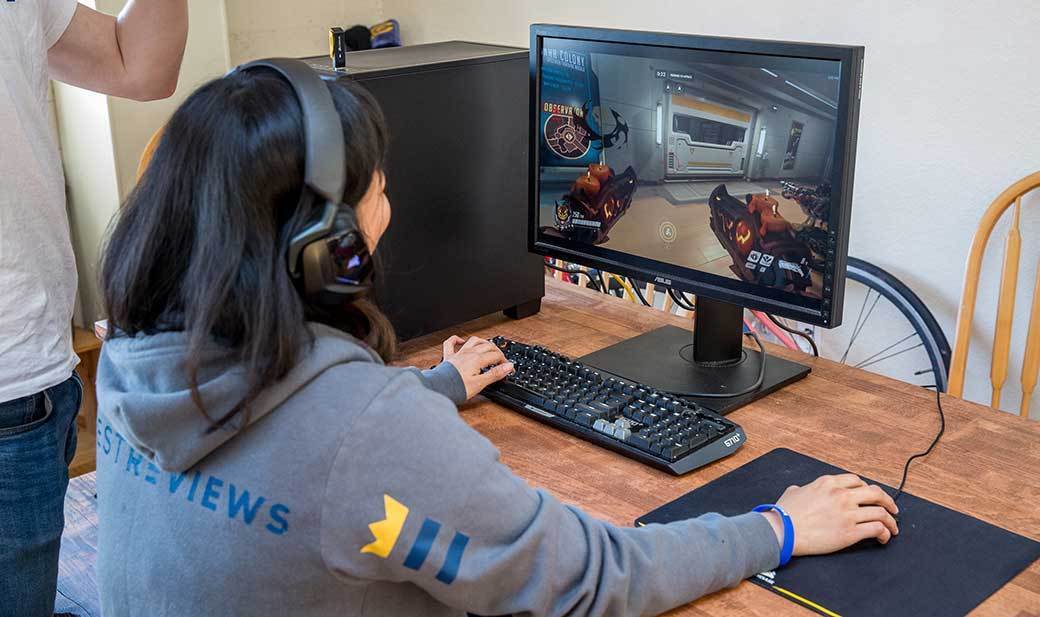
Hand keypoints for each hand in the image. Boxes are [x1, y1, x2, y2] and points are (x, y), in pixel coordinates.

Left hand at [441, 336, 513, 400]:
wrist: (439, 388)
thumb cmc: (457, 388)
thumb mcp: (480, 383)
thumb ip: (495, 374)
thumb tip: (508, 366)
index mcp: (477, 359)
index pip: (495, 356)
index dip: (504, 361)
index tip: (508, 367)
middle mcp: (468, 353)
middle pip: (487, 346)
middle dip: (497, 351)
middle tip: (501, 358)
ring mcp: (458, 354)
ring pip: (473, 341)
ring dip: (482, 342)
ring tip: (488, 346)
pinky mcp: (449, 357)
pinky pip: (451, 343)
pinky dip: (457, 339)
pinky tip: (461, 340)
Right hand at [760, 473, 899, 556]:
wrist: (783, 530)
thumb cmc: (784, 513)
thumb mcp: (793, 492)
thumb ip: (802, 489)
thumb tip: (799, 491)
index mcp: (828, 483)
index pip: (857, 481)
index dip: (867, 488)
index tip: (871, 496)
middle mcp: (841, 495)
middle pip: (875, 493)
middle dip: (887, 501)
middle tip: (892, 509)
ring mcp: (847, 513)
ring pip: (880, 512)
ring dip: (890, 521)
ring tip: (892, 527)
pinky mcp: (850, 532)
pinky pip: (876, 529)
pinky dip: (884, 533)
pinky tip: (884, 537)